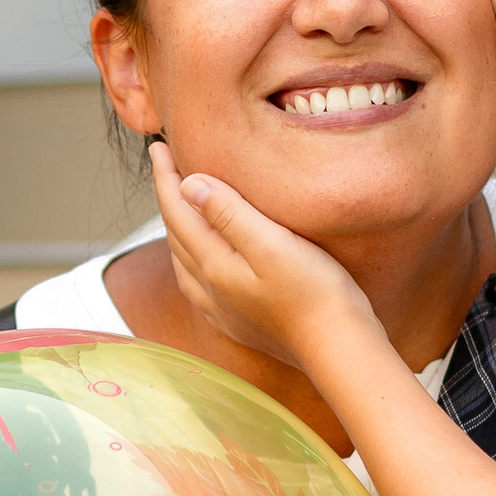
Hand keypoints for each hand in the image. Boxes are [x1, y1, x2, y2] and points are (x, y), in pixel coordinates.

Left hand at [148, 141, 378, 368]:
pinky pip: (198, 286)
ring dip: (177, 229)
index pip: (178, 210)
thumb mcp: (273, 244)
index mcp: (214, 264)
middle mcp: (210, 289)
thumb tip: (188, 184)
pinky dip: (191, 261)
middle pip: (176, 234)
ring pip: (184, 261)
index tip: (157, 146)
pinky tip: (201, 262)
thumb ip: (229, 213)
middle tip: (166, 165)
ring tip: (180, 206)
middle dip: (168, 197)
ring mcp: (223, 309)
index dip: (166, 177)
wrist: (338, 349)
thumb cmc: (316, 293)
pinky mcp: (239, 324)